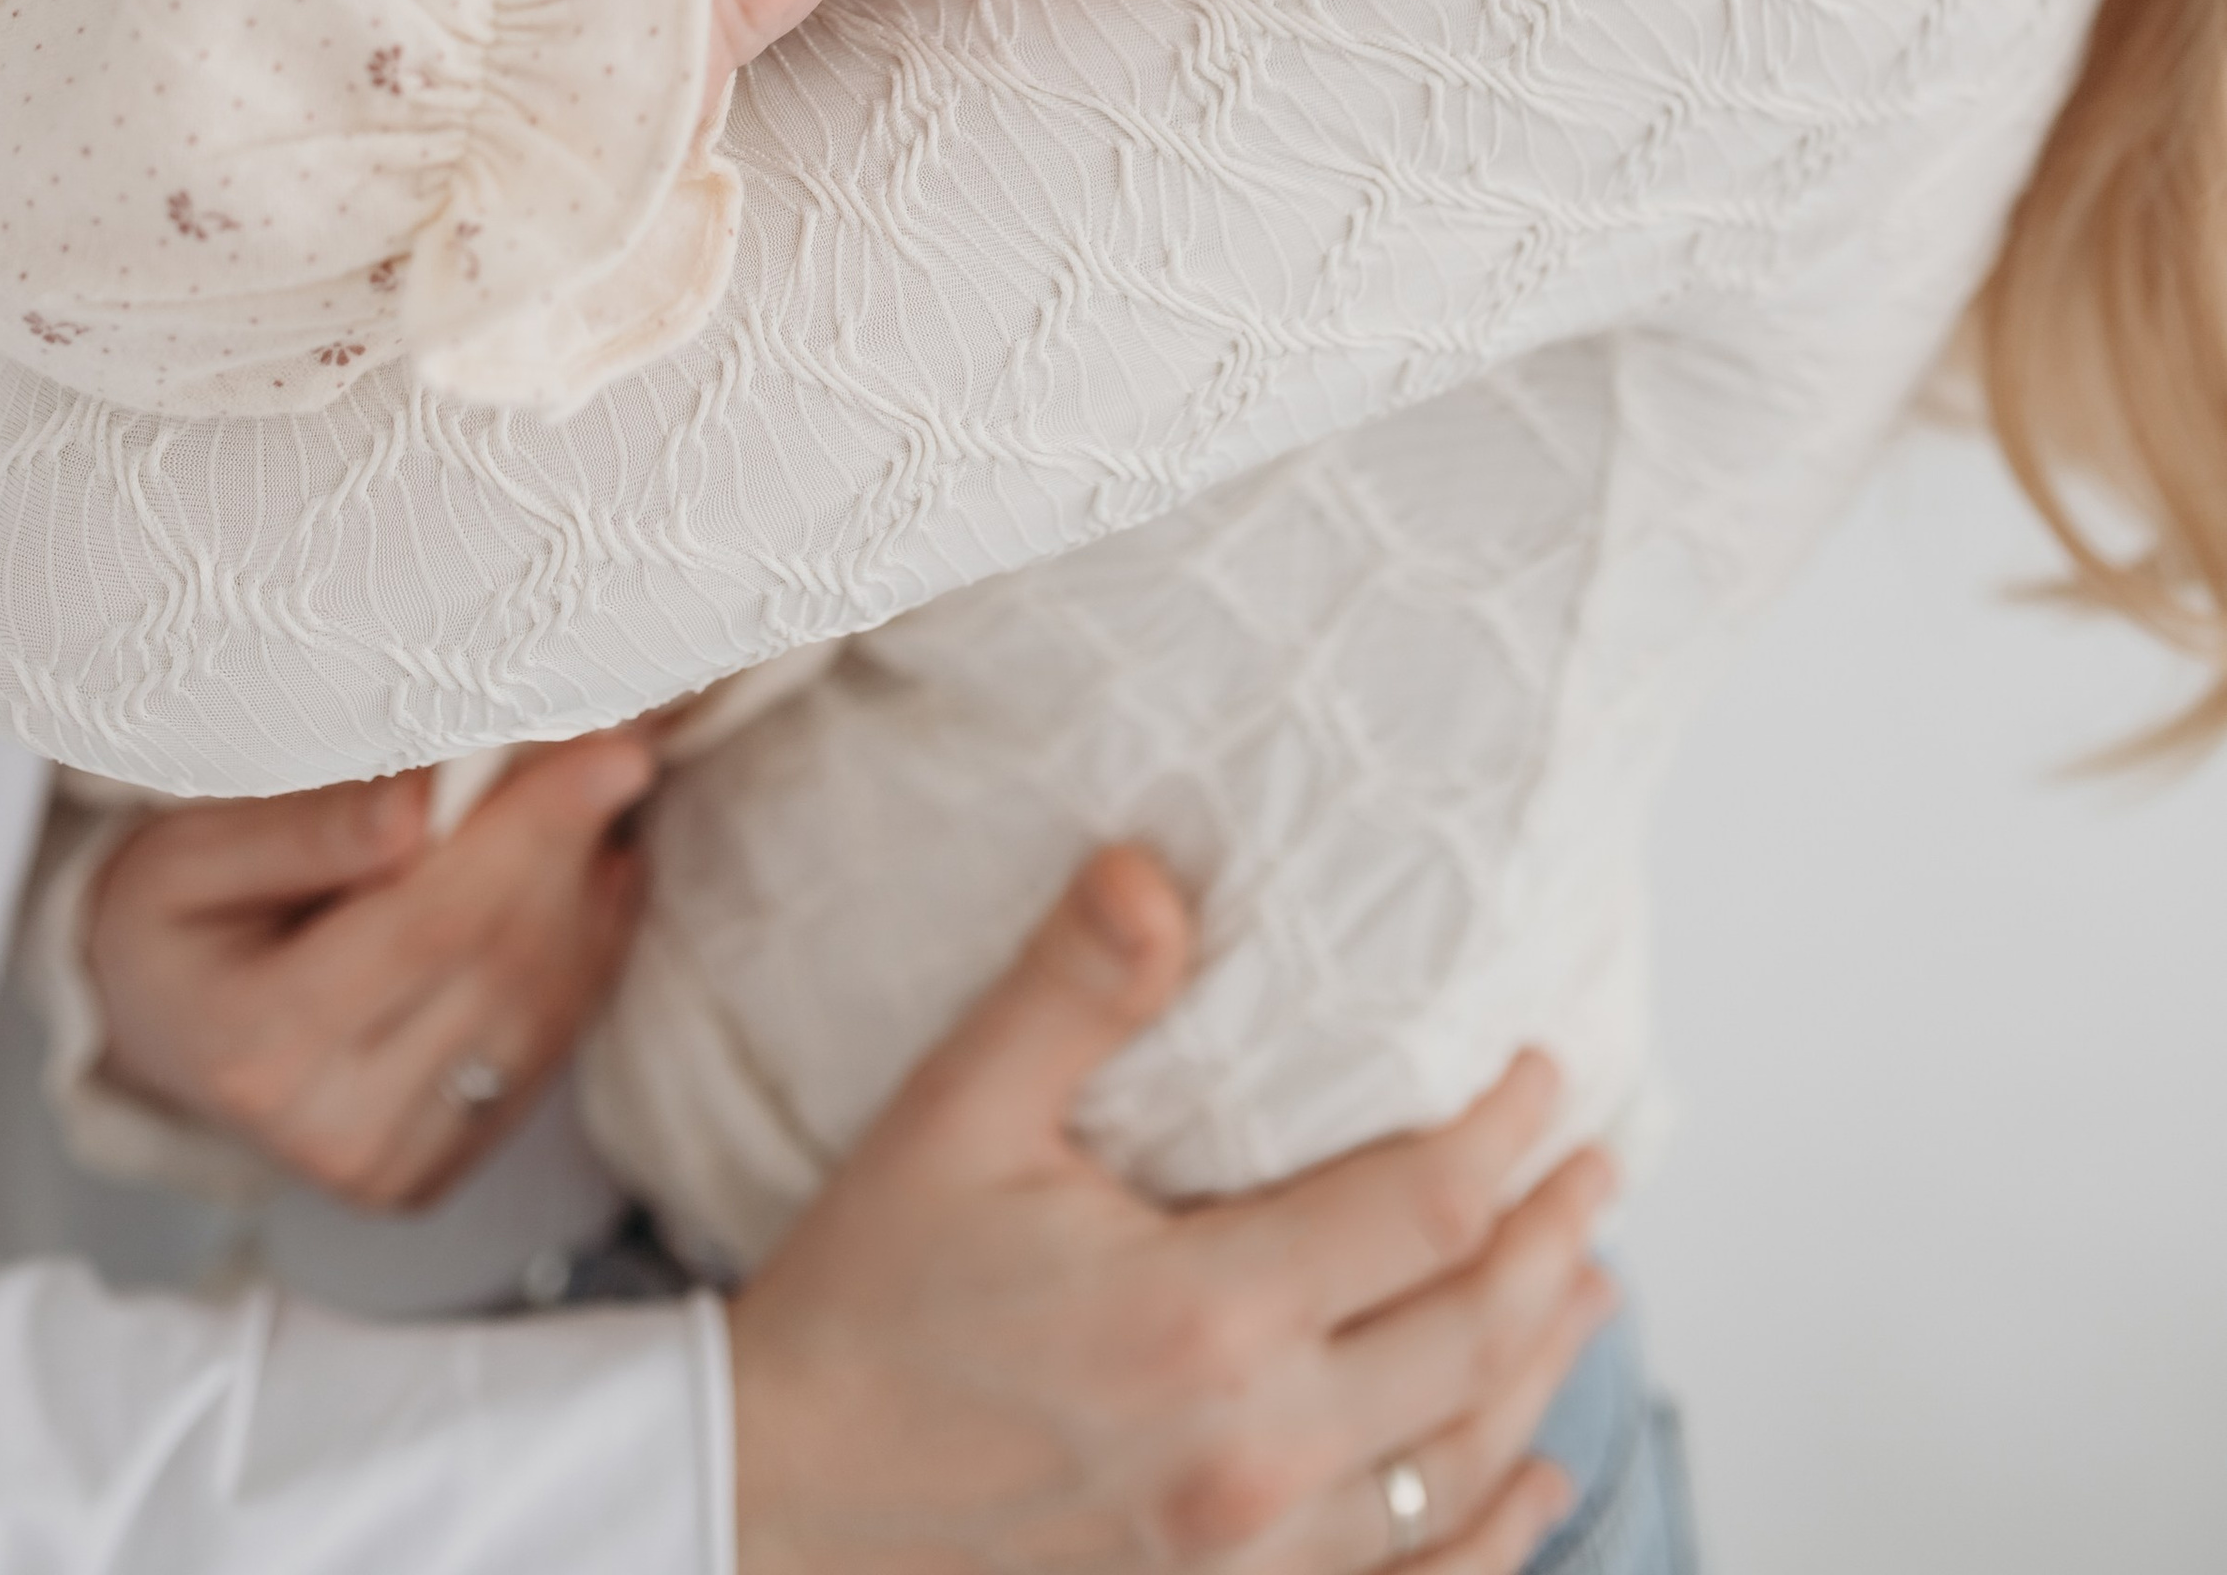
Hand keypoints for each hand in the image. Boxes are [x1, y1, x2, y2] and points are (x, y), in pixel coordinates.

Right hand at [84, 733, 653, 1210]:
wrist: (156, 1028)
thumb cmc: (173, 918)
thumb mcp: (191, 854)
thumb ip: (303, 829)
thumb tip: (419, 802)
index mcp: (256, 1046)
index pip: (430, 923)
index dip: (530, 832)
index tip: (607, 746)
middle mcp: (329, 1131)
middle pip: (497, 964)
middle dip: (568, 845)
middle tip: (616, 750)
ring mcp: (386, 1168)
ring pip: (537, 1010)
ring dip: (583, 895)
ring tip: (592, 803)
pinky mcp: (430, 1174)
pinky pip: (541, 1054)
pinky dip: (582, 955)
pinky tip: (586, 877)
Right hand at [730, 846, 1612, 1574]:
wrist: (771, 1498)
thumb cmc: (865, 1303)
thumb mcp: (954, 1114)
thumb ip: (1072, 987)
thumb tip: (1152, 865)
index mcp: (1204, 1315)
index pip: (1427, 1207)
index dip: (1510, 1133)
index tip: (1546, 1074)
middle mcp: (1254, 1452)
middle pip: (1475, 1337)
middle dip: (1555, 1239)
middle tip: (1599, 1165)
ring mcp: (1248, 1560)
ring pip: (1460, 1465)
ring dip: (1544, 1368)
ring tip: (1588, 1283)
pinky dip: (1495, 1537)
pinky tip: (1535, 1486)